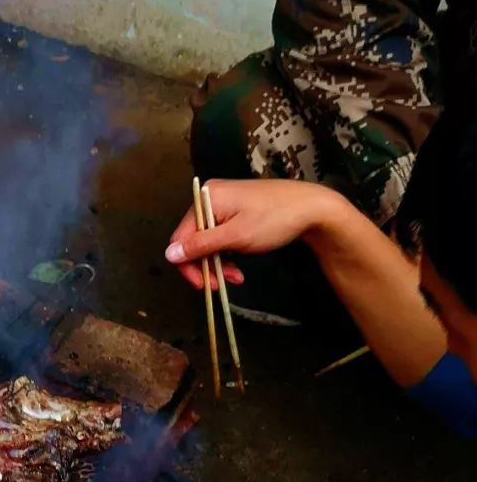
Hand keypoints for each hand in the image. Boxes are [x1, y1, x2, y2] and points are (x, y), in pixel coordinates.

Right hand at [165, 179, 344, 289]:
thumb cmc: (274, 220)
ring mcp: (224, 202)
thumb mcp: (236, 236)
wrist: (312, 207)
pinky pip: (220, 235)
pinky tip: (240, 265)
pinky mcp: (236, 209)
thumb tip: (168, 254)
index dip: (189, 265)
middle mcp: (210, 196)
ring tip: (237, 277)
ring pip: (208, 241)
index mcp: (207, 197)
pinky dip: (227, 253)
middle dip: (207, 265)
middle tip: (224, 283)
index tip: (205, 286)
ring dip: (218, 263)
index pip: (181, 238)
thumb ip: (201, 245)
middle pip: (193, 240)